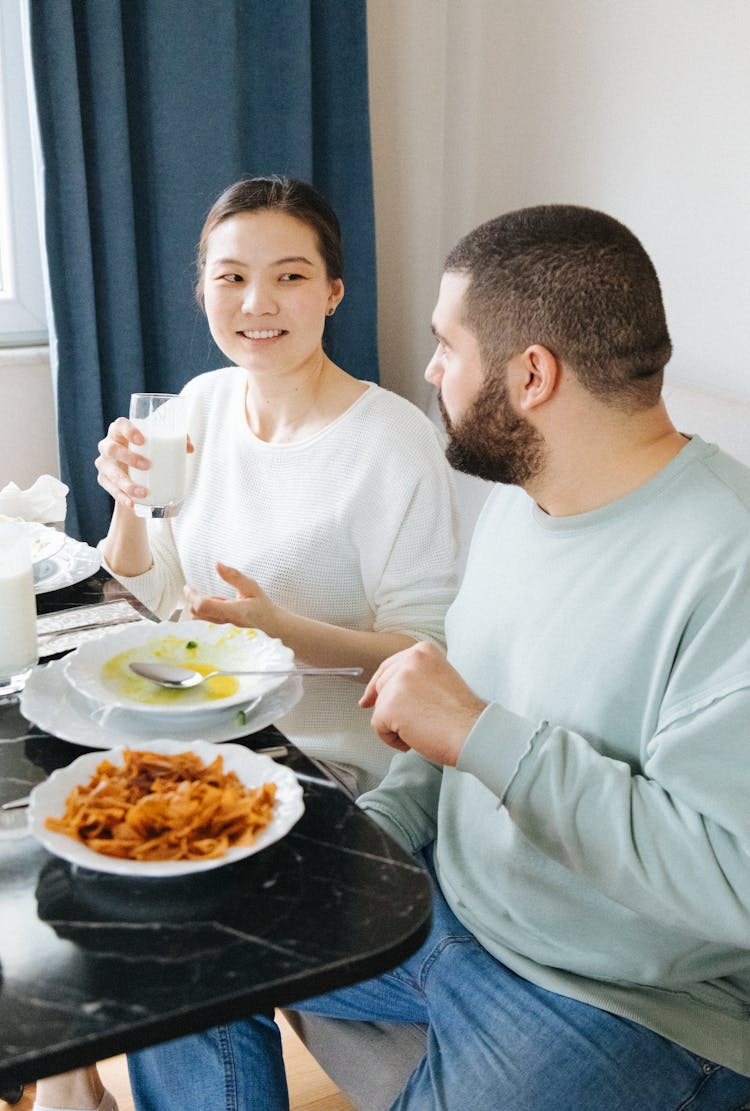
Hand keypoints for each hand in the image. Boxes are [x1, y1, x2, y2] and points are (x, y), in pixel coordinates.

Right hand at [95, 417, 193, 510]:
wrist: (134, 473)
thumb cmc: (147, 453)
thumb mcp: (158, 447)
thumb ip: (175, 443)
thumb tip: (189, 448)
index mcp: (120, 432)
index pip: (119, 425)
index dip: (128, 430)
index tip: (142, 440)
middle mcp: (108, 446)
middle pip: (111, 448)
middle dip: (128, 457)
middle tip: (147, 465)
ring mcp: (104, 464)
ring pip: (111, 473)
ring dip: (126, 483)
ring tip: (143, 492)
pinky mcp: (104, 480)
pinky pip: (111, 489)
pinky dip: (122, 497)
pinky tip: (131, 503)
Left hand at [184, 562, 281, 633]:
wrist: (271, 625)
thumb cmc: (262, 606)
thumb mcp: (252, 587)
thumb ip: (234, 576)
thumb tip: (217, 564)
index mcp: (234, 611)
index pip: (204, 606)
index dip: (192, 596)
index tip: (188, 587)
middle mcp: (226, 623)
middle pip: (197, 613)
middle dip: (192, 600)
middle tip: (192, 589)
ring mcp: (222, 630)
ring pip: (199, 620)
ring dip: (197, 607)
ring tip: (208, 598)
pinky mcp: (220, 632)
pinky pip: (204, 623)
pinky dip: (202, 613)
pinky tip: (213, 607)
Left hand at [359, 641, 486, 764]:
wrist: (473, 732)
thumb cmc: (461, 714)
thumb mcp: (439, 678)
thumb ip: (414, 676)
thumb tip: (380, 691)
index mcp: (422, 650)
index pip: (389, 666)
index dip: (378, 686)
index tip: (368, 700)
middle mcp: (409, 660)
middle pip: (381, 686)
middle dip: (389, 707)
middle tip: (413, 721)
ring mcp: (398, 682)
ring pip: (379, 707)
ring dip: (395, 724)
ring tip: (422, 728)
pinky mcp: (390, 706)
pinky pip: (378, 727)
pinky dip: (392, 738)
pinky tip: (415, 738)